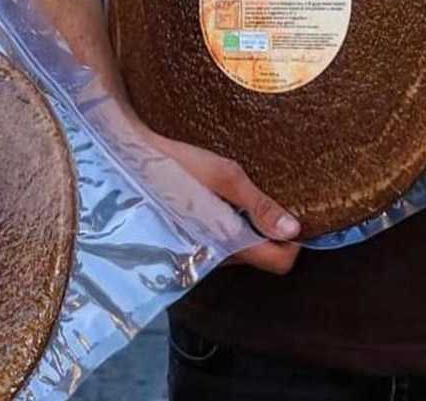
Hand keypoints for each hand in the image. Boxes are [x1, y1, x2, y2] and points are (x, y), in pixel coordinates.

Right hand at [141, 130, 303, 274]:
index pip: (280, 263)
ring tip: (234, 198)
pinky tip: (215, 202)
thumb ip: (259, 205)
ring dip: (247, 228)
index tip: (291, 217)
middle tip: (260, 199)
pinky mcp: (187, 245)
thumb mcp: (224, 176)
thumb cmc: (178, 164)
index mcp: (228, 241)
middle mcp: (216, 257)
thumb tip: (293, 229)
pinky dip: (227, 227)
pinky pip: (221, 244)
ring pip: (241, 250)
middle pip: (261, 257)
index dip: (294, 243)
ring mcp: (200, 254)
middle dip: (269, 232)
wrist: (131, 160)